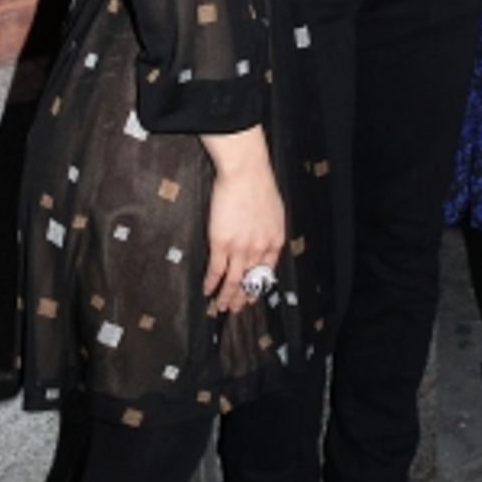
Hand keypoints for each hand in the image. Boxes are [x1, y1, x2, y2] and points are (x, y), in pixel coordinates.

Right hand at [200, 128, 284, 313]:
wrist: (245, 173)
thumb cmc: (258, 184)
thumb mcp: (273, 211)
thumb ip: (268, 229)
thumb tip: (261, 237)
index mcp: (274, 240)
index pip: (267, 271)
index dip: (258, 285)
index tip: (253, 293)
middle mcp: (259, 249)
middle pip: (251, 280)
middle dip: (243, 297)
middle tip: (237, 309)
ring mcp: (240, 248)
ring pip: (234, 281)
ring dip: (226, 296)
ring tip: (220, 306)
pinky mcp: (221, 243)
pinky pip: (216, 270)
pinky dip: (211, 283)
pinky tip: (206, 290)